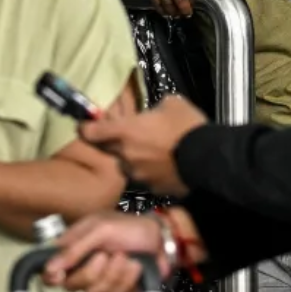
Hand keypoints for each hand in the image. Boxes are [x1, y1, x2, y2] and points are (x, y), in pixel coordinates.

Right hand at [43, 212, 169, 291]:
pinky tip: (134, 266)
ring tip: (125, 257)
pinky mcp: (116, 289)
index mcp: (75, 247)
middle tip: (105, 256)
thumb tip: (50, 267)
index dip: (53, 277)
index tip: (61, 276)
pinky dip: (127, 280)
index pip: (50, 270)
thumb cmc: (131, 227)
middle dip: (92, 272)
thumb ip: (75, 248)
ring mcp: (100, 279)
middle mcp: (84, 265)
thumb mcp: (101, 229)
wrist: (159, 238)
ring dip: (114, 274)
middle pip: (71, 286)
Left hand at [82, 95, 207, 195]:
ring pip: (129, 166)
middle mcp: (126, 155)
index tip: (83, 128)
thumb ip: (157, 108)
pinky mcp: (155, 188)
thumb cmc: (186, 126)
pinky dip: (153, 173)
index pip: (94, 131)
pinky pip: (148, 179)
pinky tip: (167, 167)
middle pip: (110, 151)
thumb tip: (156, 112)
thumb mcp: (173, 103)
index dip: (86, 129)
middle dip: (114, 145)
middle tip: (126, 138)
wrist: (207, 158)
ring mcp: (139, 175)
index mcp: (126, 131)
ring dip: (135, 160)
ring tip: (152, 154)